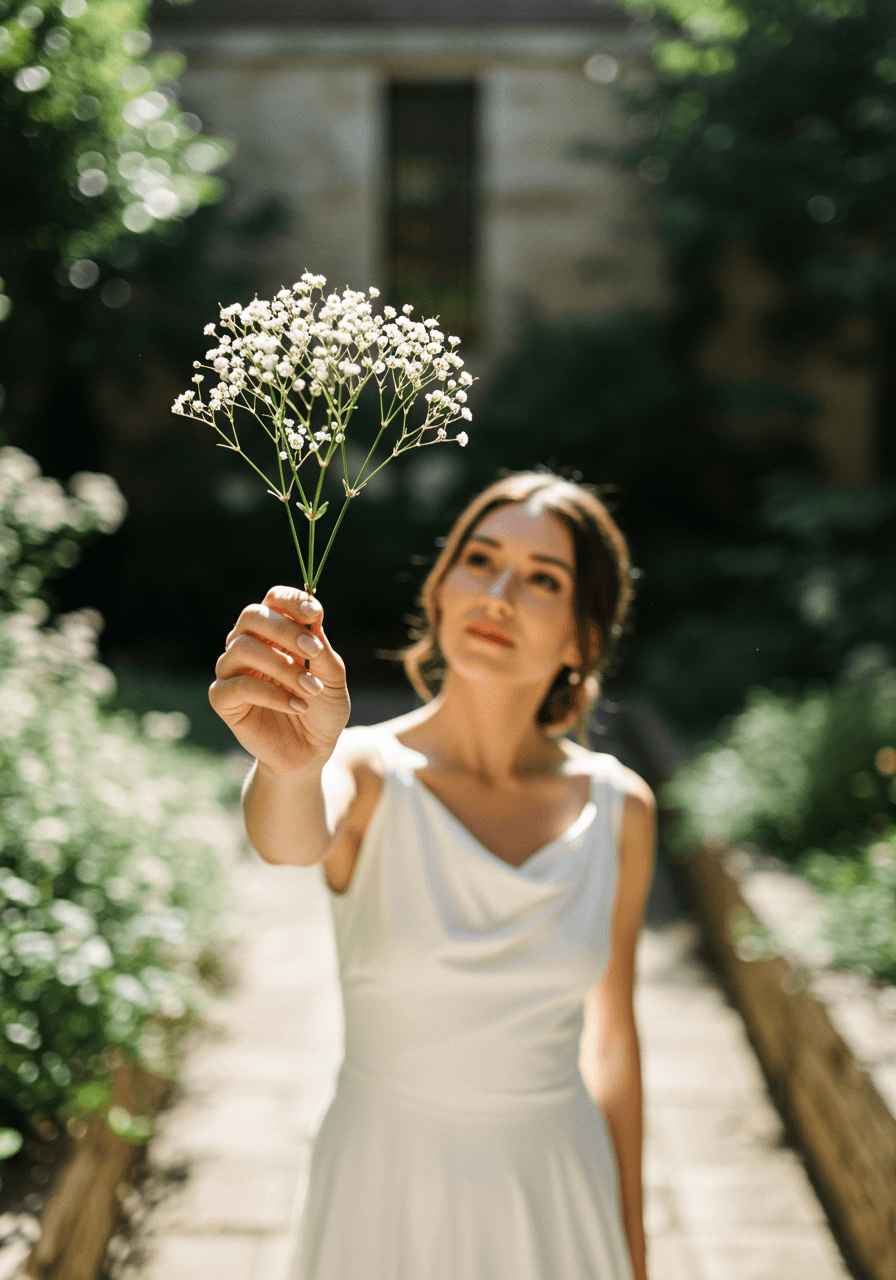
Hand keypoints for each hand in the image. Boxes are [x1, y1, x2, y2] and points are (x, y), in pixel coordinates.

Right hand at [209, 586, 349, 776]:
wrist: (311, 752)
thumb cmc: (321, 710)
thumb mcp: (334, 679)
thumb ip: (321, 650)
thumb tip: (313, 617)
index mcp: (275, 633)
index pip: (273, 600)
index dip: (291, 601)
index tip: (315, 614)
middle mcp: (248, 645)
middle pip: (252, 616)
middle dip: (285, 630)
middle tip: (313, 652)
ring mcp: (231, 670)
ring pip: (242, 648)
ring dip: (282, 667)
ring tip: (311, 689)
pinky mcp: (223, 699)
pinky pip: (237, 685)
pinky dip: (272, 694)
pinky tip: (297, 705)